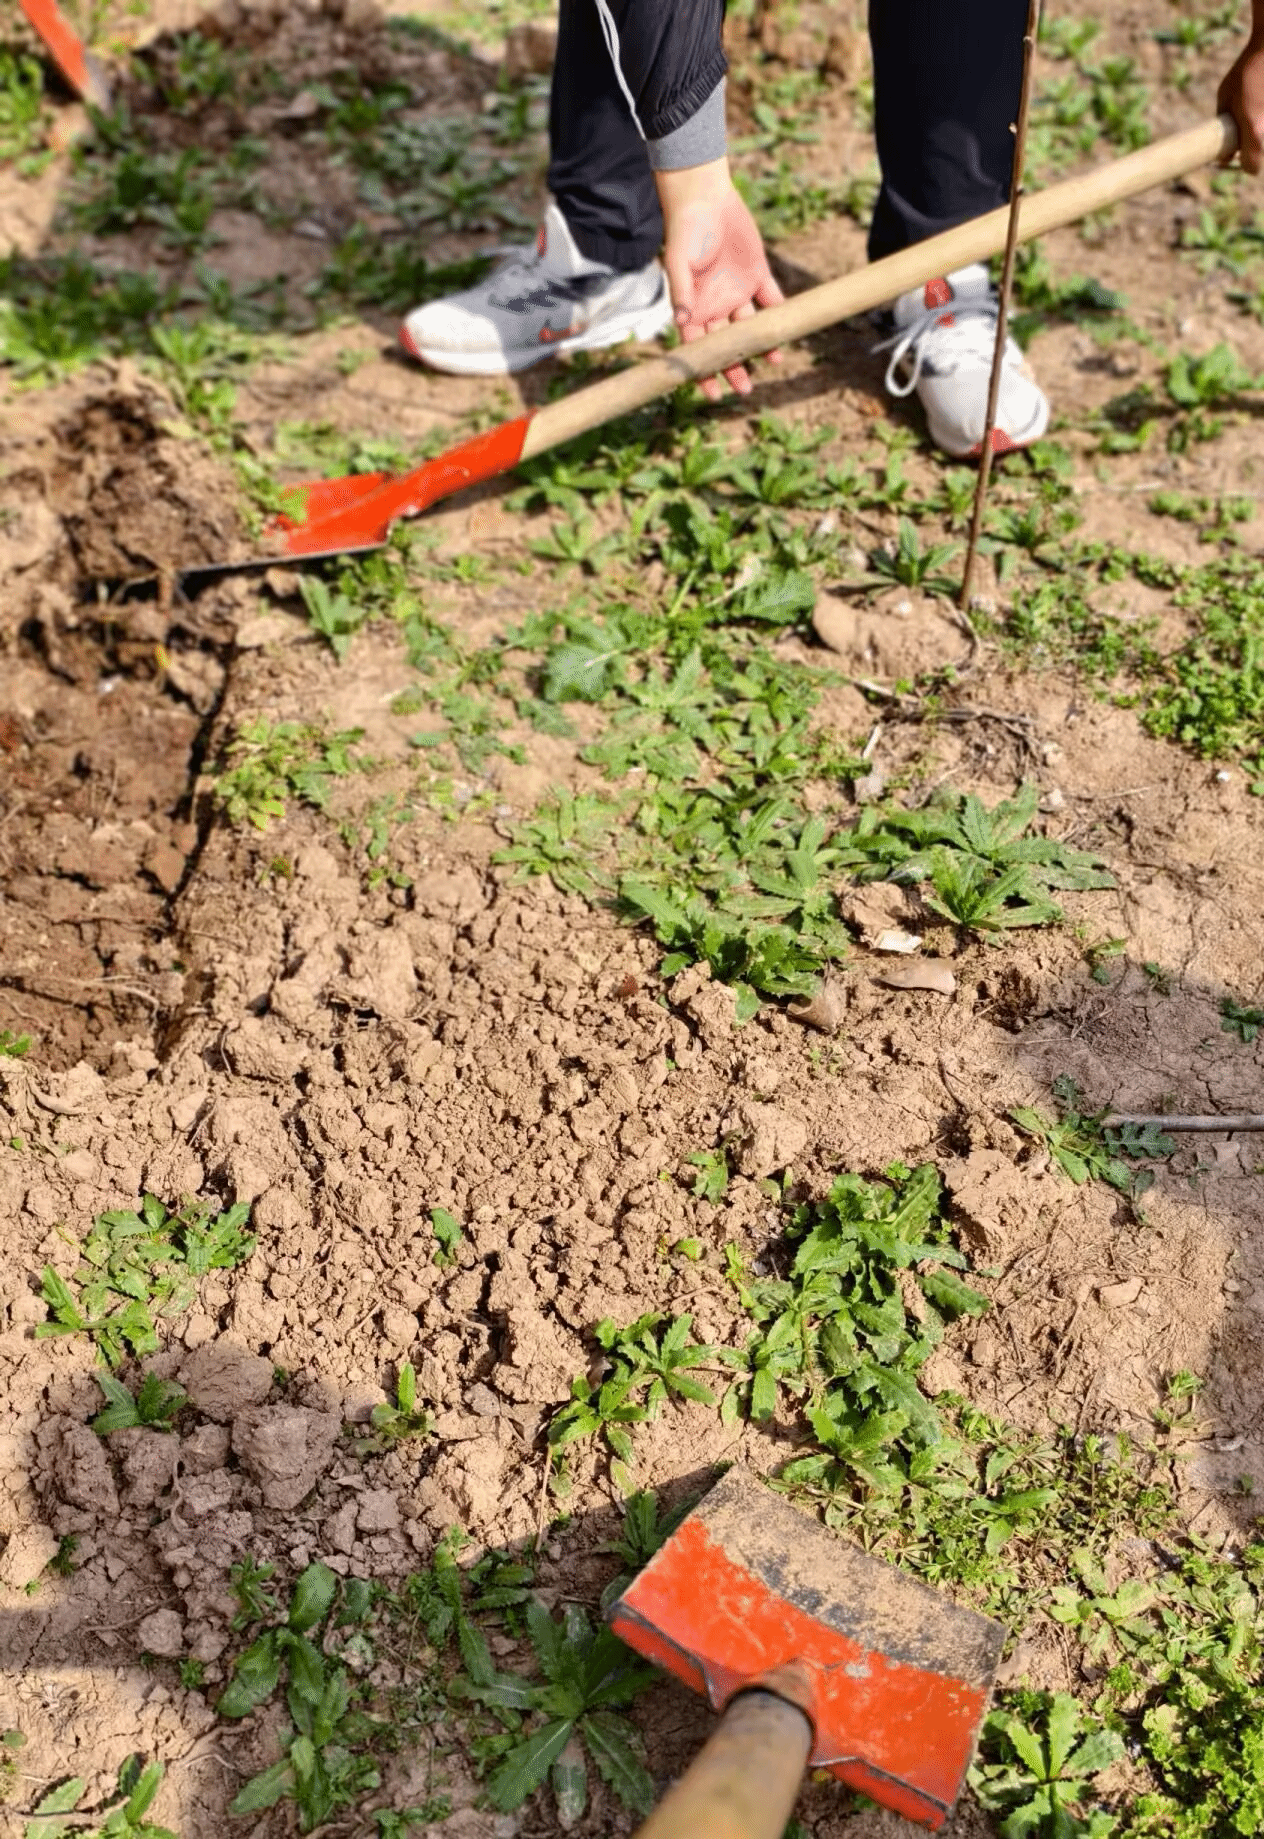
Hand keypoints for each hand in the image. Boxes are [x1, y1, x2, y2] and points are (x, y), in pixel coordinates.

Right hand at [654, 157, 783, 399]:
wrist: (706, 196)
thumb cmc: (685, 229)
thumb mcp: (678, 261)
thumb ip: (682, 291)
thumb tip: (683, 319)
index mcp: (694, 307)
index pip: (698, 347)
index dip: (704, 371)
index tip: (711, 394)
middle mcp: (716, 305)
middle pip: (727, 344)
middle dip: (735, 367)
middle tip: (745, 389)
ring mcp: (737, 291)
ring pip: (751, 327)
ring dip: (761, 345)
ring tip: (774, 360)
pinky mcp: (757, 274)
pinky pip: (771, 298)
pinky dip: (779, 314)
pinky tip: (787, 329)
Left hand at [1218, 30, 1263, 174]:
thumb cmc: (1245, 71)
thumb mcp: (1225, 97)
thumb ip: (1222, 129)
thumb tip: (1224, 157)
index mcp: (1253, 130)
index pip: (1252, 168)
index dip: (1246, 164)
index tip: (1240, 155)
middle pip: (1262, 151)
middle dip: (1254, 144)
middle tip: (1247, 125)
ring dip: (1260, 129)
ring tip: (1256, 105)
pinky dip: (1263, 117)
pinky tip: (1260, 101)